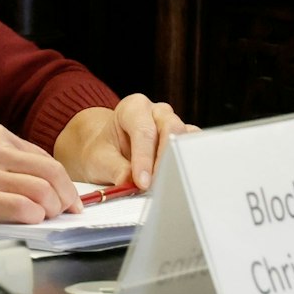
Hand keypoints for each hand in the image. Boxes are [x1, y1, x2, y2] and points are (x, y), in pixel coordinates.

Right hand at [0, 122, 79, 226]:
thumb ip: (0, 161)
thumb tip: (32, 183)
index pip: (43, 157)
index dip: (62, 180)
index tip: (67, 195)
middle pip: (51, 171)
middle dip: (67, 195)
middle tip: (68, 210)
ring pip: (42, 189)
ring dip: (53, 208)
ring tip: (49, 218)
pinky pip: (21, 208)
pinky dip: (34, 217)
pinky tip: (30, 221)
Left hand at [53, 94, 192, 190]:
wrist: (109, 150)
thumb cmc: (104, 151)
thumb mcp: (100, 160)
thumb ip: (115, 170)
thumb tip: (129, 182)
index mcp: (133, 107)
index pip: (143, 130)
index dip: (144, 158)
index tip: (143, 182)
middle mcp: (157, 111)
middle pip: (170, 129)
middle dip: (164, 159)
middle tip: (157, 185)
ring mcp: (174, 123)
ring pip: (185, 137)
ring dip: (178, 162)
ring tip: (167, 185)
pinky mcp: (185, 139)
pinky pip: (193, 148)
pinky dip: (187, 164)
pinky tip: (180, 180)